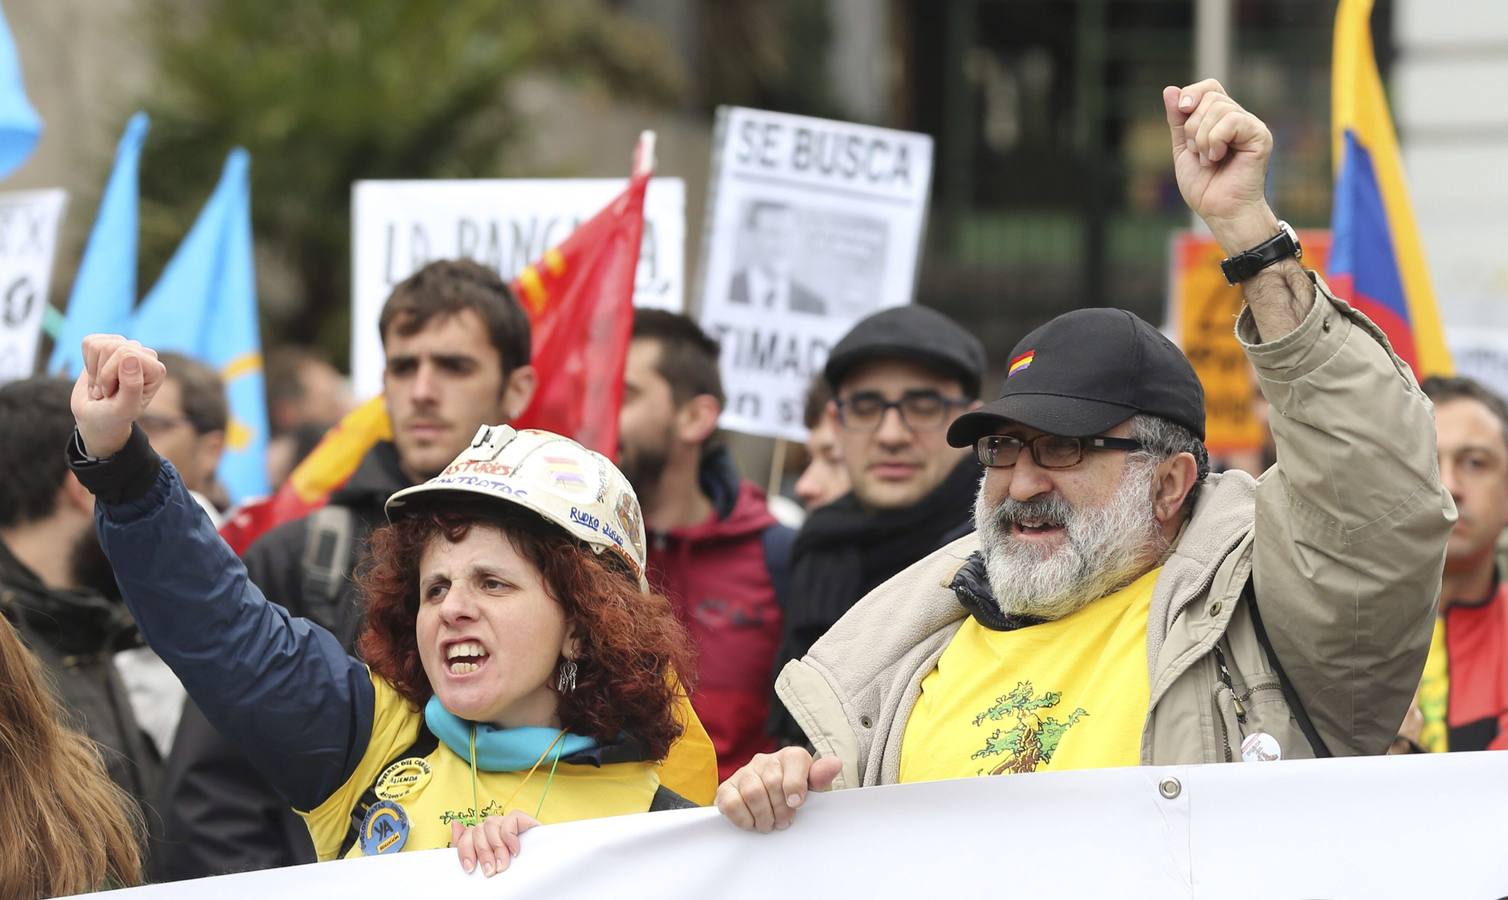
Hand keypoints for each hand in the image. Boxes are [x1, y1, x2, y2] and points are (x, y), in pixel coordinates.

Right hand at [70, 335, 166, 457]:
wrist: (97, 418)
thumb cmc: (113, 416)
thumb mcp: (124, 408)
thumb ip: (132, 386)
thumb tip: (131, 357)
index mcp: (156, 369)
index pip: (125, 354)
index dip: (109, 375)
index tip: (112, 394)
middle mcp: (145, 355)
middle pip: (112, 347)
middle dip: (101, 374)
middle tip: (106, 392)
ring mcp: (127, 348)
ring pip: (99, 345)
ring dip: (94, 371)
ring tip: (102, 387)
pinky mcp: (109, 345)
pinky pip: (89, 342)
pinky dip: (87, 362)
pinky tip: (96, 376)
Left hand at [450, 811, 538, 876]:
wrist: (535, 875)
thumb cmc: (510, 872)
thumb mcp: (483, 864)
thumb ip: (465, 847)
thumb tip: (455, 824)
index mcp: (481, 837)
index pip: (466, 835)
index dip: (465, 851)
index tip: (470, 869)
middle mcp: (493, 828)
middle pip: (477, 830)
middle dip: (483, 853)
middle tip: (491, 871)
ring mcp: (507, 823)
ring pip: (492, 823)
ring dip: (496, 846)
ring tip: (503, 864)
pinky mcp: (524, 821)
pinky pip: (513, 817)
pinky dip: (510, 835)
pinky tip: (514, 850)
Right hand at [715, 746, 841, 832]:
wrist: (768, 808)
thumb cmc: (795, 797)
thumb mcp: (813, 789)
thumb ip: (821, 777)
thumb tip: (835, 764)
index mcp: (790, 756)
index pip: (795, 761)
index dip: (795, 786)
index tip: (796, 804)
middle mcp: (765, 760)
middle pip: (772, 782)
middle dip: (781, 809)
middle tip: (784, 822)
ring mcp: (744, 773)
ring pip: (752, 792)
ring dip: (763, 816)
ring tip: (769, 824)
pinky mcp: (727, 788)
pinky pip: (731, 802)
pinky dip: (744, 818)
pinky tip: (752, 822)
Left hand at [1163, 79, 1280, 253]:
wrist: (1220, 210)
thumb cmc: (1205, 185)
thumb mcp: (1183, 148)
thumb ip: (1178, 120)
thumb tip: (1170, 89)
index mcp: (1222, 120)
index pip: (1209, 87)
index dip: (1192, 94)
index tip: (1181, 111)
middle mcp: (1239, 119)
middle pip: (1210, 96)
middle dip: (1192, 126)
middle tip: (1198, 153)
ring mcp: (1251, 126)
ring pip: (1219, 108)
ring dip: (1202, 138)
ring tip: (1208, 160)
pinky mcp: (1260, 136)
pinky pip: (1232, 120)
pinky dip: (1215, 140)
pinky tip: (1218, 158)